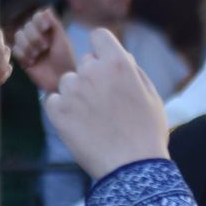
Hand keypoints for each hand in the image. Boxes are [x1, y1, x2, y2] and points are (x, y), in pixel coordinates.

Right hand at [11, 8, 77, 93]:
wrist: (61, 81)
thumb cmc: (66, 60)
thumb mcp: (62, 40)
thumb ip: (54, 24)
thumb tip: (46, 8)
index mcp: (49, 31)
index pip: (37, 17)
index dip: (39, 21)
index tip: (47, 28)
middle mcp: (38, 37)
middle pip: (26, 26)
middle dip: (35, 36)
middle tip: (45, 47)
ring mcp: (30, 47)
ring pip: (19, 36)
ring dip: (29, 45)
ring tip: (39, 55)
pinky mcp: (23, 58)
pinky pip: (15, 49)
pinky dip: (23, 55)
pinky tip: (32, 63)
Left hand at [44, 28, 168, 179]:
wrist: (132, 168)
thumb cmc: (147, 132)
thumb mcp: (152, 96)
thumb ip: (133, 71)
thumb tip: (120, 56)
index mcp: (118, 64)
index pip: (99, 36)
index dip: (103, 49)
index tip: (106, 64)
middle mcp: (92, 72)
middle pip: (85, 62)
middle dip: (94, 77)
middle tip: (107, 103)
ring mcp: (72, 91)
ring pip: (68, 82)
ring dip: (77, 94)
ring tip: (94, 118)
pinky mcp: (57, 111)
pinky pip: (53, 101)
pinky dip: (63, 111)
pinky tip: (80, 126)